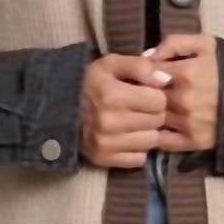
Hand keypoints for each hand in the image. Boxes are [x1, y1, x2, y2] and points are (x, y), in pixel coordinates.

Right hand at [78, 52, 172, 168]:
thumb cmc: (90, 83)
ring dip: (147, 132)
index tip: (146, 94)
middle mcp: (109, 121)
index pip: (159, 101)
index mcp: (112, 95)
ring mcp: (106, 143)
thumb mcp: (111, 64)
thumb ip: (140, 66)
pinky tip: (127, 138)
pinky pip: (139, 159)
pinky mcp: (104, 159)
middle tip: (140, 109)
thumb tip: (165, 80)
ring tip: (134, 123)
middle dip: (154, 113)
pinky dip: (137, 150)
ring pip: (151, 141)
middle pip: (157, 121)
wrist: (59, 109)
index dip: (156, 96)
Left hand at [143, 32, 218, 153]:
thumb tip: (146, 56)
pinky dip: (153, 134)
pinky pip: (161, 140)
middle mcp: (184, 100)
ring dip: (144, 114)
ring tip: (144, 108)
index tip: (141, 73)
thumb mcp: (207, 44)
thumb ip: (175, 43)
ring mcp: (187, 123)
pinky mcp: (192, 142)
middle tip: (137, 92)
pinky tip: (153, 127)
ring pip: (151, 118)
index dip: (141, 72)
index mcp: (186, 73)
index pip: (147, 72)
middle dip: (139, 94)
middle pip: (146, 97)